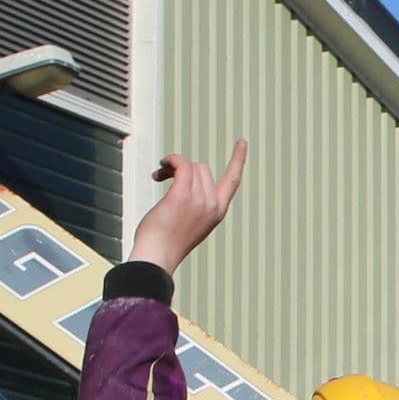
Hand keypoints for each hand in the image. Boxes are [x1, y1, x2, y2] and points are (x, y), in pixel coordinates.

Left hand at [130, 138, 249, 273]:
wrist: (157, 256)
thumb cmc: (166, 242)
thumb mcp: (190, 222)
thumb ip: (194, 203)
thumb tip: (182, 177)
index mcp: (217, 212)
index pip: (233, 181)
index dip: (238, 160)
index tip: (242, 143)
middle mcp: (212, 205)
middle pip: (203, 168)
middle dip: (184, 168)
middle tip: (164, 176)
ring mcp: (199, 200)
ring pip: (190, 166)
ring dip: (172, 166)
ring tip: (159, 176)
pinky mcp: (183, 196)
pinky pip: (181, 164)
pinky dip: (171, 160)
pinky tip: (162, 165)